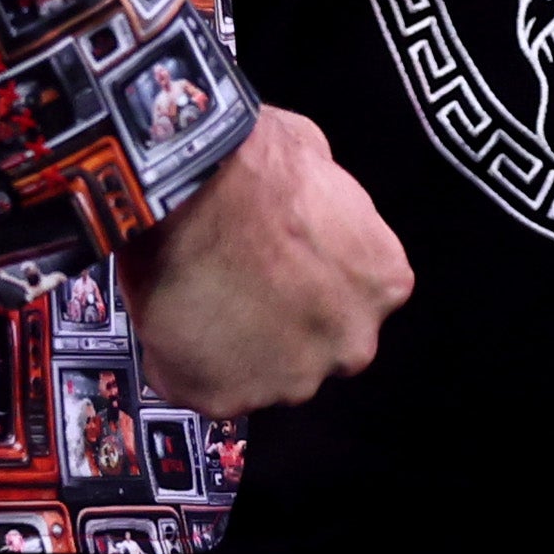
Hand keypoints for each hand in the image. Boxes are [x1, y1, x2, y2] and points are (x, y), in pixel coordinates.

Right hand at [125, 105, 411, 414]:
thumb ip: (328, 202)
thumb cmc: (257, 160)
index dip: (309, 278)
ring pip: (261, 372)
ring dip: (236, 345)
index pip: (351, 295)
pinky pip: (203, 386)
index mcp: (382, 284)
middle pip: (315, 344)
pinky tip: (171, 316)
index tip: (276, 261)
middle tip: (236, 283)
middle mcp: (350, 344)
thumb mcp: (316, 156)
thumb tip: (307, 198)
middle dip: (282, 323)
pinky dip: (183, 361)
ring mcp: (289, 380)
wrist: (193, 187)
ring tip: (198, 295)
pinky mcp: (226, 398)